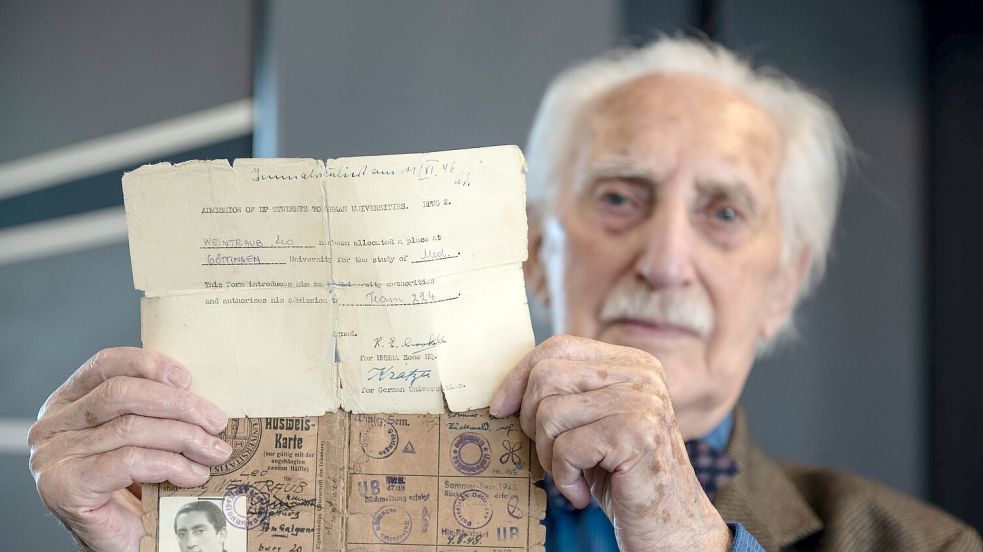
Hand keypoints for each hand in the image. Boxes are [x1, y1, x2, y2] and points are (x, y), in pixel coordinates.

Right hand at [28, 347, 231, 550]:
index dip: (149, 364)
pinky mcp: (64, 487)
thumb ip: (153, 411)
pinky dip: (169, 465)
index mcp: (66, 403)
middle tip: (216, 421)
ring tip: (215, 451)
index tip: (188, 378)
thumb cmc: (134, 490)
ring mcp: (53, 457)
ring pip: (130, 428)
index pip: (106, 364)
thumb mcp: (143, 438)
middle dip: (177, 404)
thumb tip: (203, 392)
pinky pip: (128, 461)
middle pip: (120, 394)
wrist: (122, 543)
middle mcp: (51, 427)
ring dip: (184, 437)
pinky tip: (193, 475)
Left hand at [490, 336, 730, 551]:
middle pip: (548, 376)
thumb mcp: (593, 423)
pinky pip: (565, 448)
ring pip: (550, 414)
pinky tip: (581, 493)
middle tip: (552, 454)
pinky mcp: (636, 436)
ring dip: (549, 455)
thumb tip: (505, 388)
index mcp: (632, 363)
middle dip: (532, 421)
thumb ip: (567, 392)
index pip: (559, 346)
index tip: (500, 407)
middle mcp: (642, 375)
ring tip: (572, 474)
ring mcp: (643, 403)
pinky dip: (563, 479)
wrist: (670, 527)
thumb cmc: (621, 476)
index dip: (520, 375)